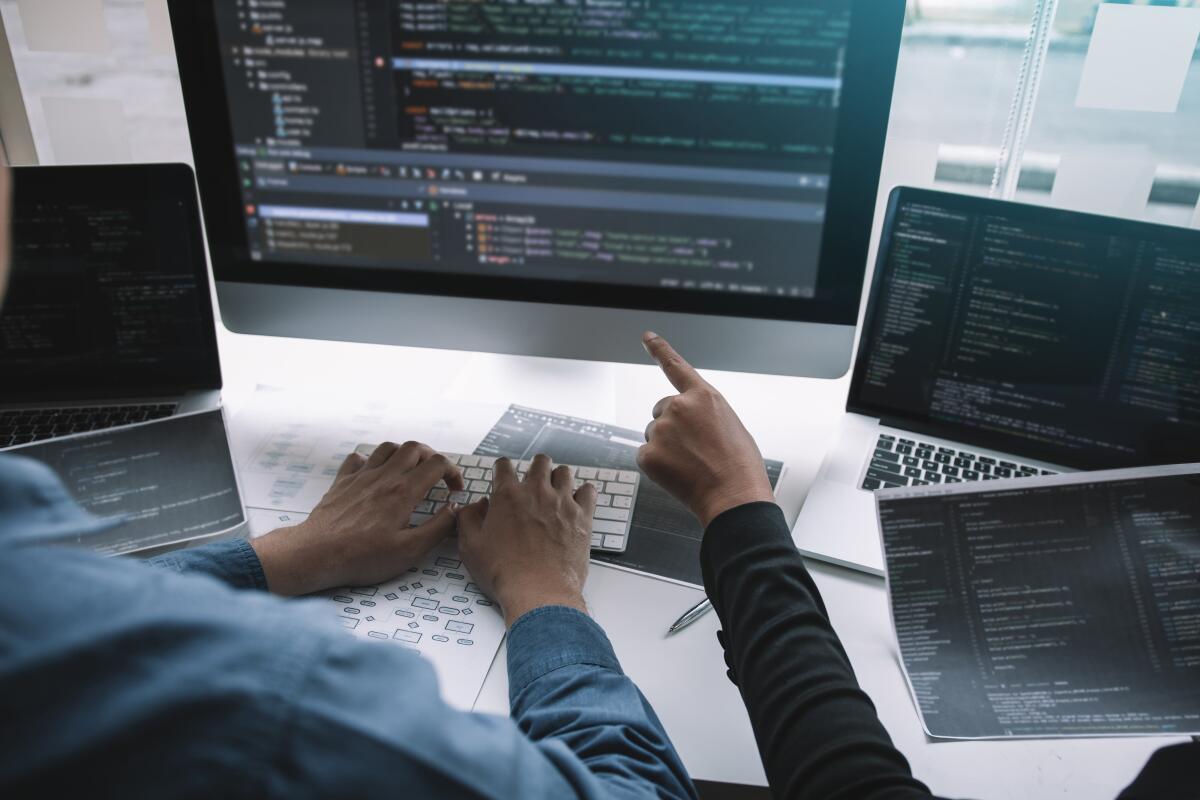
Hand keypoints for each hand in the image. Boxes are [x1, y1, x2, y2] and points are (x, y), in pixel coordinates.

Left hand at [250, 441, 464, 595]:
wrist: (317, 554)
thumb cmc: (362, 557)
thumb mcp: (409, 551)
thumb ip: (438, 528)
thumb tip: (454, 510)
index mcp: (404, 492)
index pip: (437, 464)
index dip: (453, 472)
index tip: (454, 489)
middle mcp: (384, 477)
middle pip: (414, 448)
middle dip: (432, 456)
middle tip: (436, 474)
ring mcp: (361, 477)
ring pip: (388, 447)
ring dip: (404, 453)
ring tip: (410, 470)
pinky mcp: (342, 482)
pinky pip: (357, 458)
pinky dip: (370, 459)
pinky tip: (374, 472)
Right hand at [457, 455, 595, 626]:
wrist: (539, 591)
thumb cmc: (505, 572)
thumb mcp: (471, 546)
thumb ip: (468, 518)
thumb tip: (476, 506)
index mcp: (508, 495)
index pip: (504, 465)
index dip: (502, 469)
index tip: (503, 475)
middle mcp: (537, 492)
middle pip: (540, 461)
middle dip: (535, 468)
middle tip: (532, 481)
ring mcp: (562, 503)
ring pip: (564, 472)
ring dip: (558, 478)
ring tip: (554, 490)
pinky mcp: (582, 517)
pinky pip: (589, 491)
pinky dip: (583, 492)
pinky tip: (577, 500)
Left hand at [638, 332, 774, 526]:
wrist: (734, 496)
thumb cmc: (740, 466)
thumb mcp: (730, 426)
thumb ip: (703, 415)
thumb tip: (687, 424)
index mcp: (704, 396)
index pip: (676, 366)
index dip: (659, 350)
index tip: (646, 337)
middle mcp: (679, 406)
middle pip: (661, 411)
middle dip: (672, 428)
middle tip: (695, 450)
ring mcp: (661, 429)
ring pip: (653, 434)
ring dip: (666, 447)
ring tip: (692, 464)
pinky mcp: (648, 453)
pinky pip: (645, 455)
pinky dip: (657, 465)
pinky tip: (678, 474)